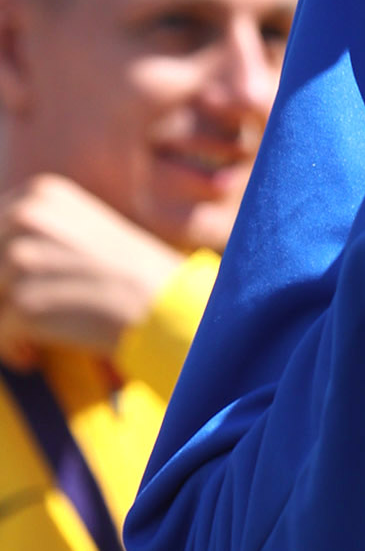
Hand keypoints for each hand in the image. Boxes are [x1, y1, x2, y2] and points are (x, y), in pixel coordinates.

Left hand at [0, 176, 181, 366]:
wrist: (163, 305)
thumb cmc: (130, 273)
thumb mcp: (81, 228)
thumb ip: (34, 231)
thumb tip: (3, 256)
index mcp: (40, 194)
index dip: (2, 263)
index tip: (13, 286)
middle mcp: (26, 219)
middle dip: (1, 294)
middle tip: (21, 312)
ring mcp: (22, 260)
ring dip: (5, 322)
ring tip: (26, 338)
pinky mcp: (24, 303)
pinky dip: (11, 349)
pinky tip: (30, 356)